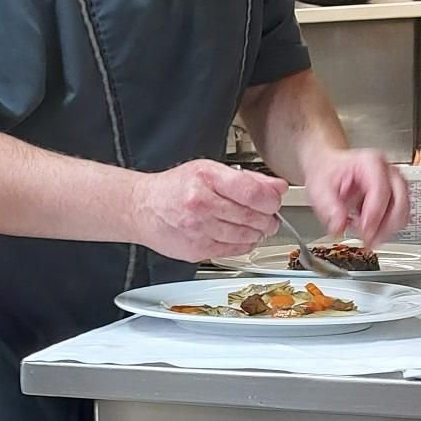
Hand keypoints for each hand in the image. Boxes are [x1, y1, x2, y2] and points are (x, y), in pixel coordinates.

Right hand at [129, 160, 287, 261]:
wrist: (143, 208)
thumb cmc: (176, 188)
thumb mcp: (210, 170)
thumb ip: (247, 179)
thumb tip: (277, 187)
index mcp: (207, 178)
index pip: (254, 194)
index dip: (272, 200)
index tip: (273, 201)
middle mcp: (201, 204)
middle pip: (253, 217)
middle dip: (267, 218)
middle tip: (267, 215)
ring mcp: (198, 230)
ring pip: (246, 236)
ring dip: (257, 233)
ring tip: (253, 225)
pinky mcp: (197, 250)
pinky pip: (233, 250)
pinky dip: (243, 244)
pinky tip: (239, 236)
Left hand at [304, 148, 408, 245]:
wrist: (328, 168)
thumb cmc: (326, 173)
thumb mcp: (319, 189)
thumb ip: (329, 208)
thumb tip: (339, 226)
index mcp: (369, 162)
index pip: (381, 189)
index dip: (375, 214)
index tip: (365, 231)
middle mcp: (387, 171)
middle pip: (400, 200)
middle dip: (385, 225)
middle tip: (368, 240)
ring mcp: (394, 183)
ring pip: (403, 211)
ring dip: (388, 229)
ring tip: (368, 238)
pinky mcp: (395, 196)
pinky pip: (399, 216)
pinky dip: (387, 228)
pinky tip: (371, 232)